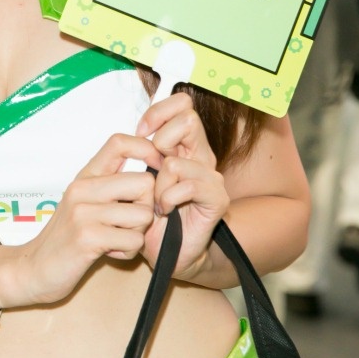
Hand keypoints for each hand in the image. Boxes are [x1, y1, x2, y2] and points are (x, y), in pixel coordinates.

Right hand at [0, 132, 163, 308]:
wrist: (32, 269)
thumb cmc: (66, 238)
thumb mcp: (84, 202)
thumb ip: (110, 185)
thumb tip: (152, 171)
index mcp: (85, 176)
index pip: (120, 143)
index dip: (147, 150)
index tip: (154, 171)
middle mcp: (83, 188)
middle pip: (145, 182)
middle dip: (147, 207)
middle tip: (129, 224)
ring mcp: (84, 212)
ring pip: (144, 215)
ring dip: (137, 234)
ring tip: (116, 240)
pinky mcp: (87, 237)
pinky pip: (134, 240)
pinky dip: (128, 252)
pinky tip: (109, 252)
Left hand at [136, 92, 228, 278]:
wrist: (167, 252)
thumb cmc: (151, 216)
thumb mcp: (142, 176)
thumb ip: (146, 150)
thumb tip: (141, 128)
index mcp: (185, 146)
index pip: (182, 104)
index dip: (159, 112)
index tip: (141, 132)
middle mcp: (201, 156)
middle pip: (188, 119)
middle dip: (160, 141)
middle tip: (152, 167)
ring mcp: (212, 177)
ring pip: (176, 161)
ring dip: (157, 185)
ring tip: (156, 202)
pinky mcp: (217, 198)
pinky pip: (188, 185)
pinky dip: (168, 199)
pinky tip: (164, 211)